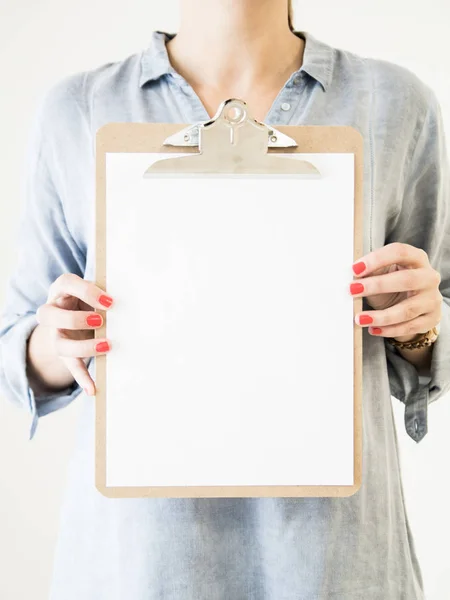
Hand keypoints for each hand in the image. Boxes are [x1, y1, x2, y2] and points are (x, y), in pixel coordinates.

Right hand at [35, 273, 113, 394]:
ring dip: (82, 347)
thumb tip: (138, 299)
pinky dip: (82, 378)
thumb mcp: (97, 290)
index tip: (110, 301)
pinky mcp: (64, 353)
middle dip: (74, 319)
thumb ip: (108, 292)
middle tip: (100, 321)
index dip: (86, 291)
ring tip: (107, 346)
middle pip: (47, 314)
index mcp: (63, 288)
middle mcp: (53, 310)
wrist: (77, 311)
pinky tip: (93, 389)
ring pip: (58, 344)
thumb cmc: (92, 296)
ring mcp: (56, 333)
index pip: (66, 283)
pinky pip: (71, 366)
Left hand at [349, 242, 441, 341]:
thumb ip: (371, 272)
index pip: (400, 252)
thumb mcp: (384, 274)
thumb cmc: (393, 285)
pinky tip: (373, 329)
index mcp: (417, 258)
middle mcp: (429, 277)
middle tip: (352, 290)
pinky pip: (410, 327)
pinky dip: (389, 330)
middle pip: (406, 280)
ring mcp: (432, 299)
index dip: (377, 259)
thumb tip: (351, 276)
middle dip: (377, 285)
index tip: (355, 269)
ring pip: (408, 309)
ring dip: (381, 316)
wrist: (412, 307)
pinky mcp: (432, 318)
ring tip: (360, 318)